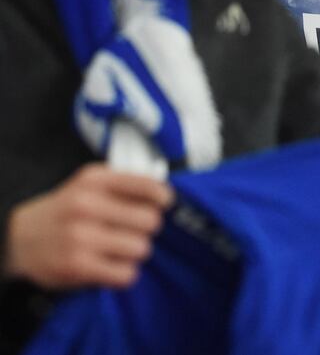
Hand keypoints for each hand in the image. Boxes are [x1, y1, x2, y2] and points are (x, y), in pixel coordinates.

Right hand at [3, 164, 173, 288]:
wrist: (21, 237)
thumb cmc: (65, 209)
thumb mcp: (89, 184)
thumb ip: (123, 184)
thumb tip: (163, 194)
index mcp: (95, 180)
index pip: (146, 185)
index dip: (162, 197)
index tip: (164, 204)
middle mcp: (88, 205)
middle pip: (149, 220)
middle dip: (149, 227)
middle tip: (139, 230)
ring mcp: (82, 236)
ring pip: (140, 248)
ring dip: (137, 251)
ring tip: (124, 248)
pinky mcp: (78, 266)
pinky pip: (125, 273)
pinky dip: (126, 272)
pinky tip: (115, 265)